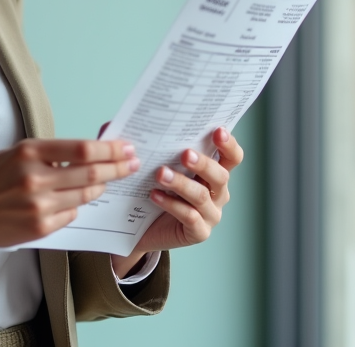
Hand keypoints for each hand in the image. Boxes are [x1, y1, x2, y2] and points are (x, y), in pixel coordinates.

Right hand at [0, 138, 139, 255]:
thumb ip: (47, 154)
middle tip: (131, 163)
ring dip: (100, 187)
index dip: (109, 148)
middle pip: (91, 173)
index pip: (82, 149)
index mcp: (29, 152)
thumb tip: (85, 153)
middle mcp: (35, 177)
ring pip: (85, 195)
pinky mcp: (39, 227)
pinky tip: (75, 200)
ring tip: (108, 181)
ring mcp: (38, 205)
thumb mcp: (13, 154)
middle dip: (117, 167)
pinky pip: (71, 214)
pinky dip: (76, 205)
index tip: (125, 146)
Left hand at [110, 127, 243, 277]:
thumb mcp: (150, 164)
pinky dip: (172, 205)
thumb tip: (122, 121)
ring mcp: (211, 214)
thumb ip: (142, 142)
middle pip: (221, 175)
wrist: (140, 229)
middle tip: (184, 153)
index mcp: (212, 172)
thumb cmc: (150, 188)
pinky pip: (189, 217)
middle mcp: (218, 192)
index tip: (217, 131)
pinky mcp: (198, 232)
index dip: (228, 144)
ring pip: (202, 196)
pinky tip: (154, 196)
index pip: (232, 157)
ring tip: (160, 174)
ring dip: (182, 183)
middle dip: (203, 162)